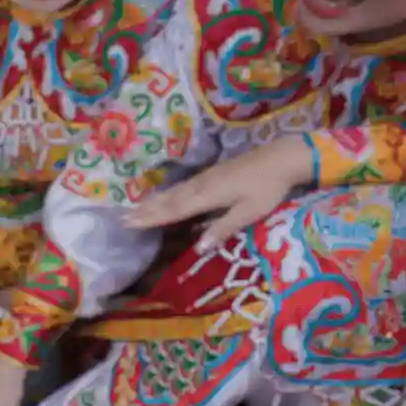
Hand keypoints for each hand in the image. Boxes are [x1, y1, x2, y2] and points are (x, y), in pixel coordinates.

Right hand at [125, 136, 312, 248]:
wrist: (282, 157)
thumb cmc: (268, 188)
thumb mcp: (249, 211)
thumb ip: (224, 228)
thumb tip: (199, 248)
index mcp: (208, 196)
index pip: (174, 210)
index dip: (152, 218)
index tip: (130, 223)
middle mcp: (202, 185)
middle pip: (170, 199)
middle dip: (146, 209)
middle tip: (123, 218)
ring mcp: (207, 177)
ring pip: (175, 191)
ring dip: (154, 200)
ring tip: (136, 208)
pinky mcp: (213, 174)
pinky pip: (183, 186)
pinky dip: (169, 193)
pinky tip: (167, 195)